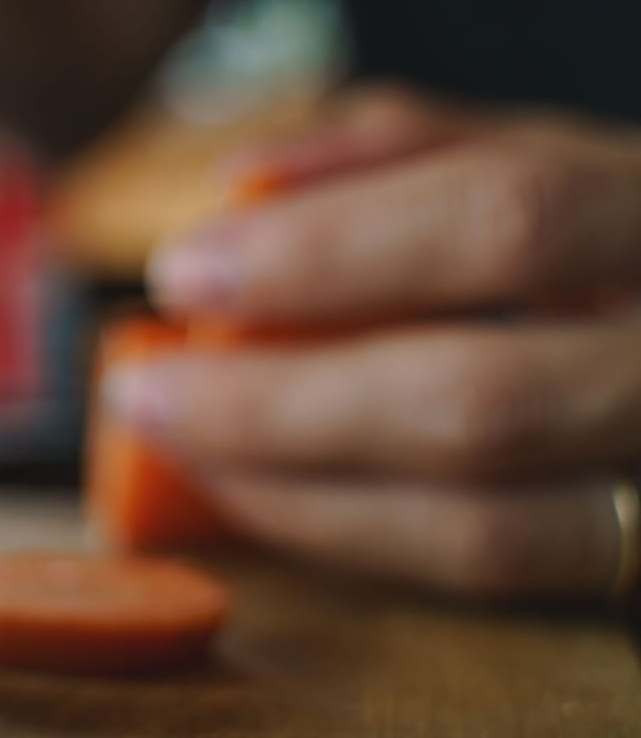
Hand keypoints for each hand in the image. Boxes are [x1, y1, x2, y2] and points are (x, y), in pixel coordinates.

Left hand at [108, 85, 640, 600]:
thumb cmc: (621, 240)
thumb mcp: (550, 157)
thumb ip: (405, 150)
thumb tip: (244, 180)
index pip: (504, 219)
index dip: (328, 250)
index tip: (181, 271)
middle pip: (477, 402)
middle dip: (276, 406)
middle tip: (144, 392)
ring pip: (484, 531)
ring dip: (298, 498)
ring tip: (187, 451)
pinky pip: (487, 587)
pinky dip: (358, 541)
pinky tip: (270, 495)